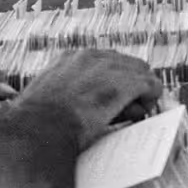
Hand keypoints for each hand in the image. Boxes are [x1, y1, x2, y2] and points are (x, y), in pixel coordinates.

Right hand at [18, 49, 162, 147]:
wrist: (38, 131)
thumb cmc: (36, 126)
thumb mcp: (43, 100)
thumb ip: (60, 95)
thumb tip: (78, 104)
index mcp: (68, 59)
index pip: (102, 61)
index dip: (110, 81)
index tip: (106, 99)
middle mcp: (90, 56)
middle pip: (124, 63)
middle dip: (127, 83)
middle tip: (124, 108)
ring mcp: (109, 67)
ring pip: (140, 72)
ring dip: (139, 91)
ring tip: (131, 112)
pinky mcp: (125, 83)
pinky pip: (151, 85)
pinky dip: (150, 98)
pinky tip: (142, 111)